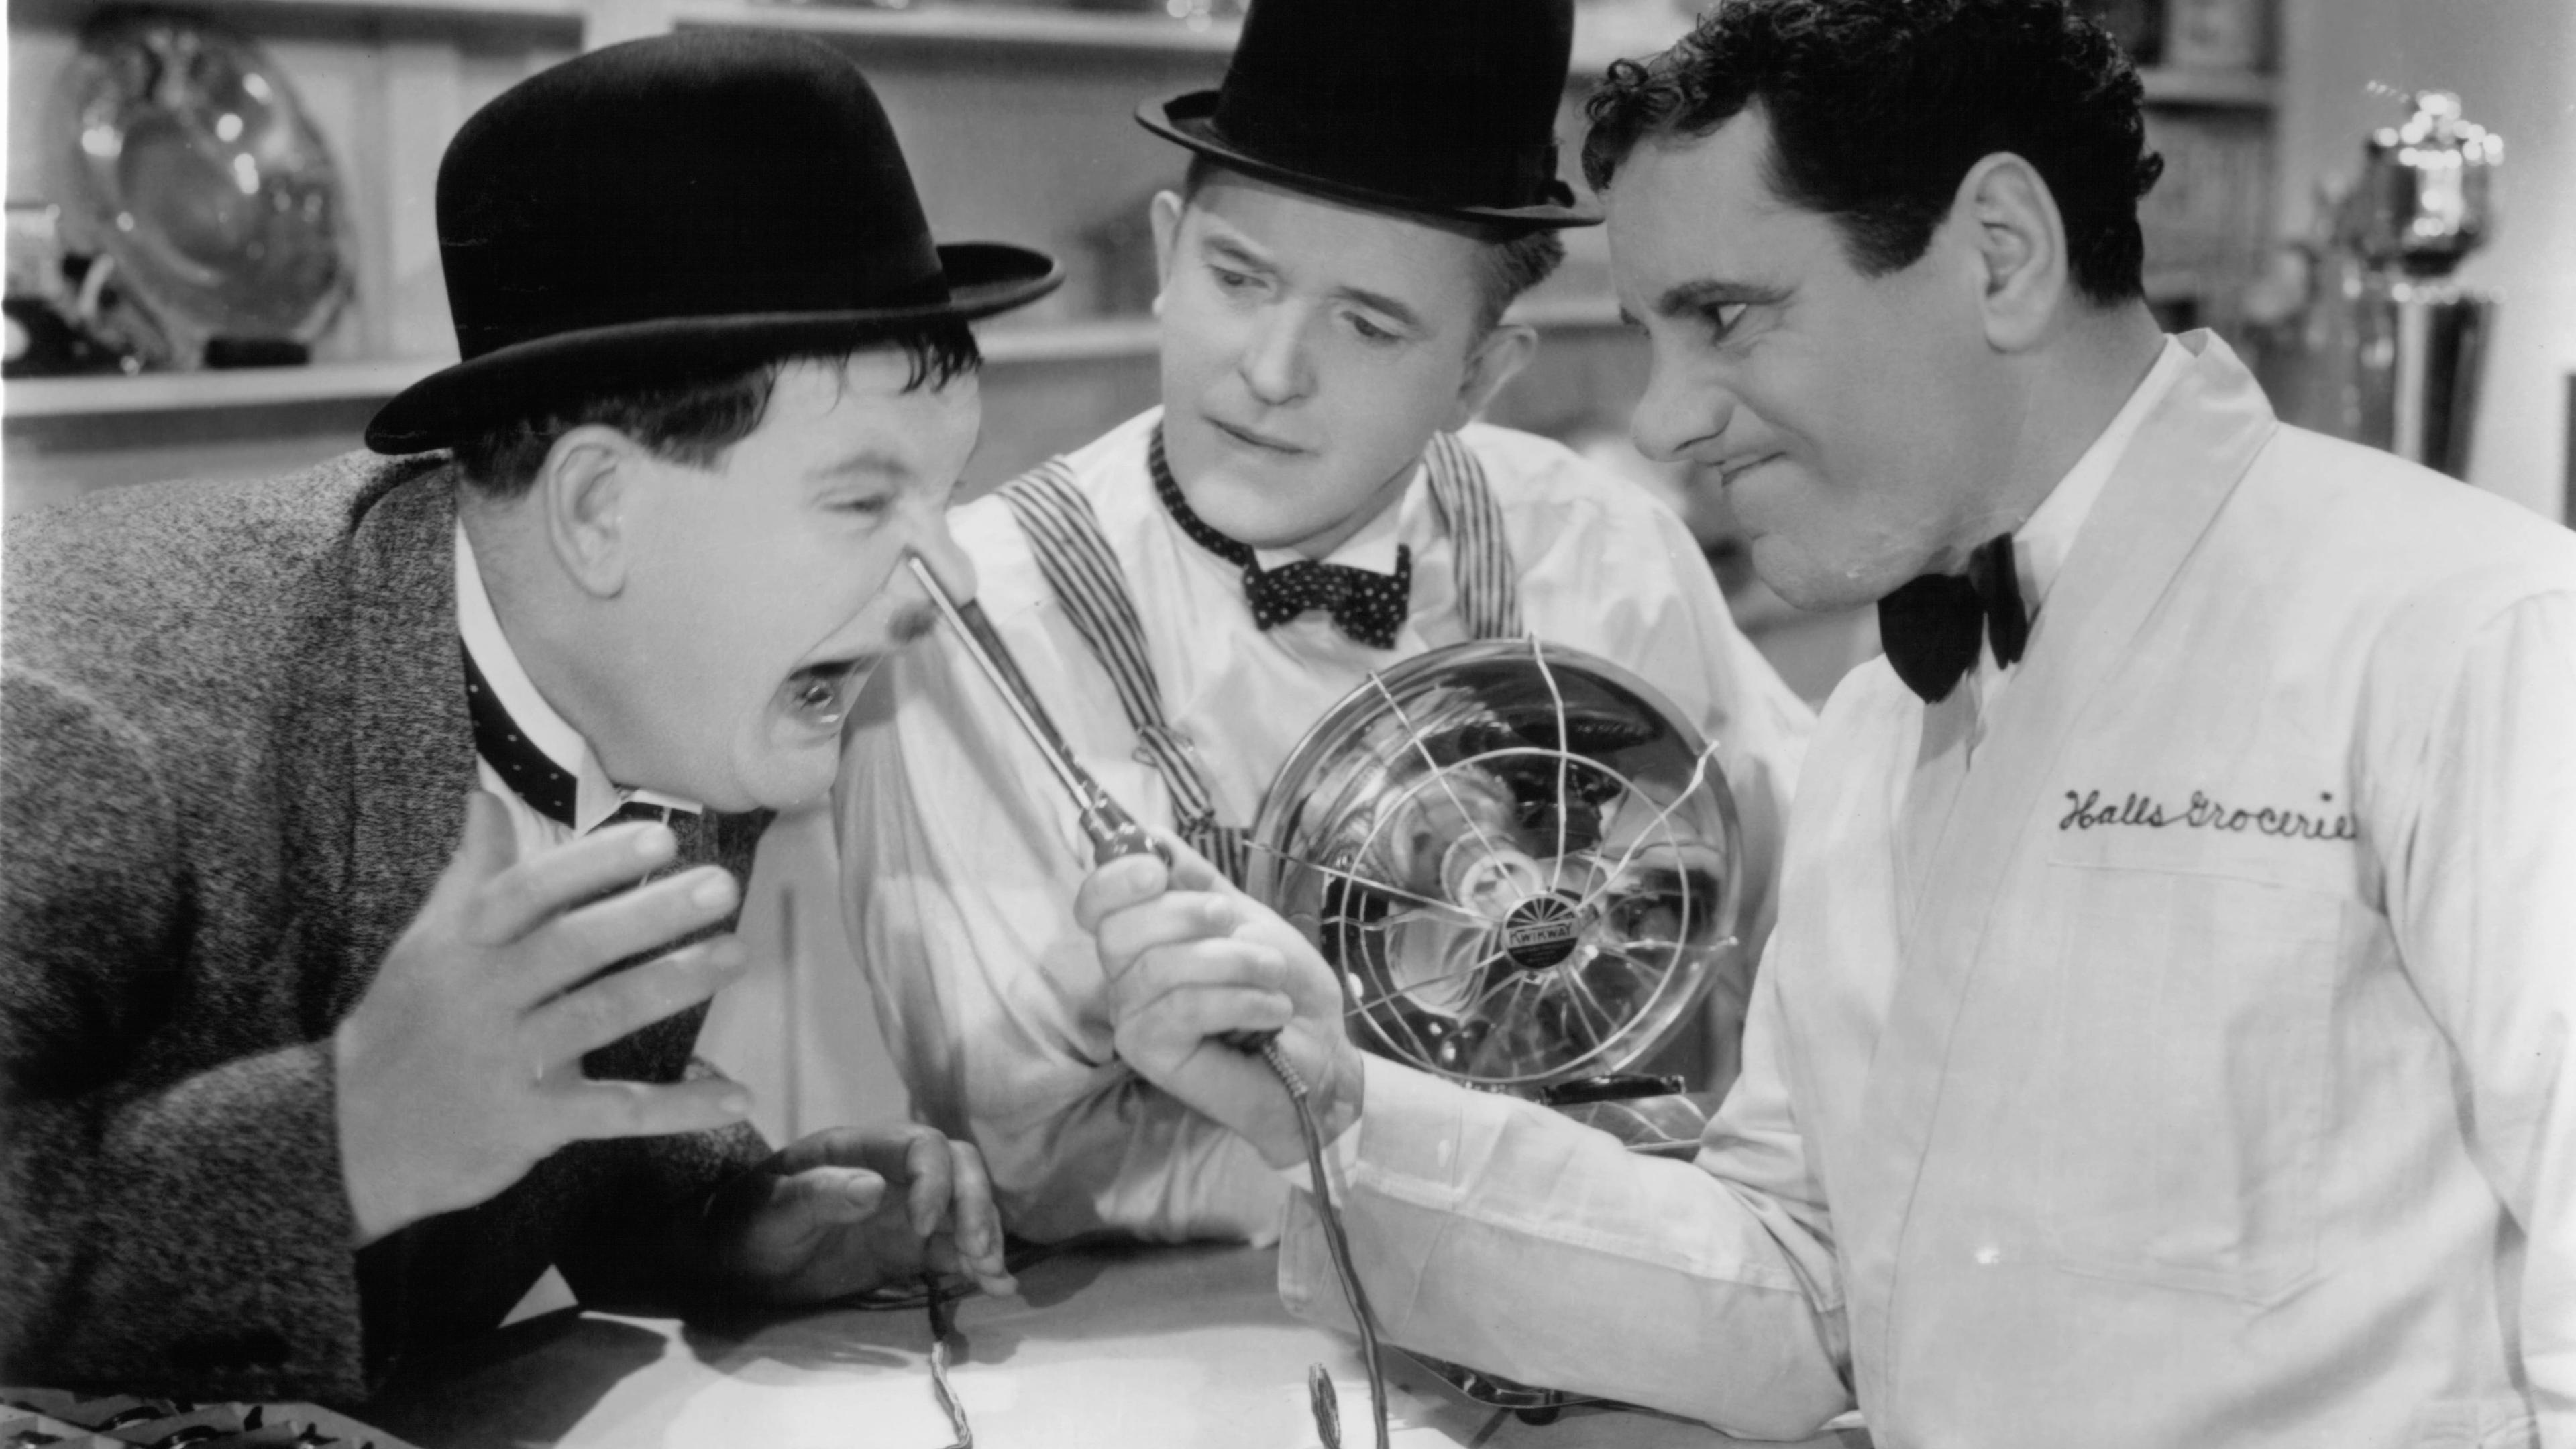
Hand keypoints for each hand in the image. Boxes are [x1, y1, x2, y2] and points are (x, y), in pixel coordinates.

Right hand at [334, 791, 752, 1245]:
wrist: (348, 1138)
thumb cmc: (404, 1027)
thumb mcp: (425, 944)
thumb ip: (470, 874)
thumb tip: (486, 798)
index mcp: (464, 946)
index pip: (530, 891)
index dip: (594, 863)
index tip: (659, 837)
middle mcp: (487, 997)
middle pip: (574, 947)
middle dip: (649, 914)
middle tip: (719, 888)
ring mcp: (510, 1062)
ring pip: (599, 1016)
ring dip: (671, 986)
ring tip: (733, 955)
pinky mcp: (532, 1124)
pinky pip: (616, 1112)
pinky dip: (679, 1108)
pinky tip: (735, 1095)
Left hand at [699, 1124, 1014, 1304]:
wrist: (733, 1266)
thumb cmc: (743, 1227)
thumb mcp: (768, 1212)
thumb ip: (816, 1195)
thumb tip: (875, 1186)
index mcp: (858, 1150)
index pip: (921, 1145)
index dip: (935, 1180)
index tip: (923, 1227)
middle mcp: (892, 1172)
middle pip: (958, 1168)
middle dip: (976, 1205)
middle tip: (978, 1252)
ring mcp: (905, 1210)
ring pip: (966, 1207)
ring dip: (986, 1235)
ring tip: (994, 1274)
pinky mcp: (908, 1248)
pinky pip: (954, 1248)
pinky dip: (979, 1264)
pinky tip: (997, 1286)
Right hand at [1075, 836, 1364, 1169]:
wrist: (1322, 1052)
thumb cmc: (1282, 985)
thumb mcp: (1244, 916)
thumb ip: (1196, 880)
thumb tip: (1149, 835)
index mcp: (1142, 938)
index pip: (1095, 903)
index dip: (1114, 879)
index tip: (1155, 869)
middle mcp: (1125, 978)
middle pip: (1117, 932)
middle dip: (1182, 915)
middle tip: (1232, 922)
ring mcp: (1133, 1019)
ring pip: (1157, 969)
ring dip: (1231, 962)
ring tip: (1274, 974)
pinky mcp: (1151, 1055)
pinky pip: (1181, 1009)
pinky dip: (1238, 1000)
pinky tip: (1272, 1009)